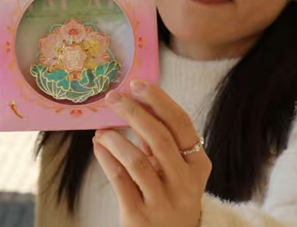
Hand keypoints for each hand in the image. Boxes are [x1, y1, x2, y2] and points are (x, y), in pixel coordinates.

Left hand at [93, 81, 210, 226]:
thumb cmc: (167, 194)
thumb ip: (158, 139)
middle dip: (133, 112)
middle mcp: (185, 184)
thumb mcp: (172, 168)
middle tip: (113, 98)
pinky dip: (106, 158)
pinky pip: (120, 180)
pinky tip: (98, 146)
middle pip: (160, 138)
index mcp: (198, 165)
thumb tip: (133, 100)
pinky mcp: (140, 216)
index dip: (159, 100)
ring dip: (115, 139)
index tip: (137, 84)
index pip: (181, 124)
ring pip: (137, 161)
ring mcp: (164, 202)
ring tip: (101, 130)